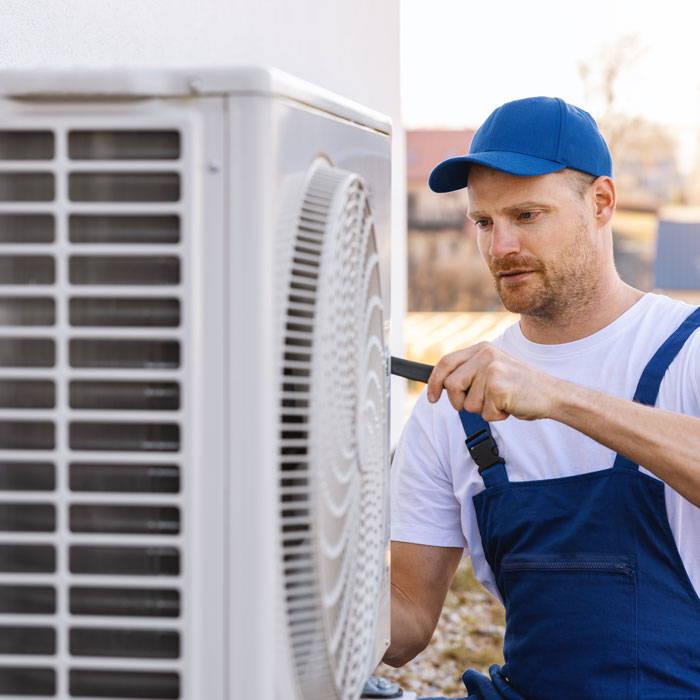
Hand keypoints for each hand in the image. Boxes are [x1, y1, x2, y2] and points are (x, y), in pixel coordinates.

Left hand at [426, 342, 562, 421]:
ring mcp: (492, 370)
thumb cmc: (520, 386)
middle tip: (481, 404)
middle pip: (451, 385)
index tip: (433, 398)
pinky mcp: (498, 388)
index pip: (446, 362)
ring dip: (483, 410)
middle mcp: (485, 356)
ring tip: (501, 401)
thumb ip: (471, 371)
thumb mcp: (493, 369)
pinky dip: (496, 416)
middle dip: (460, 402)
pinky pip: (484, 413)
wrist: (552, 394)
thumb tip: (442, 384)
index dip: (434, 382)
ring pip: (467, 403)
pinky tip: (509, 406)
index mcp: (482, 349)